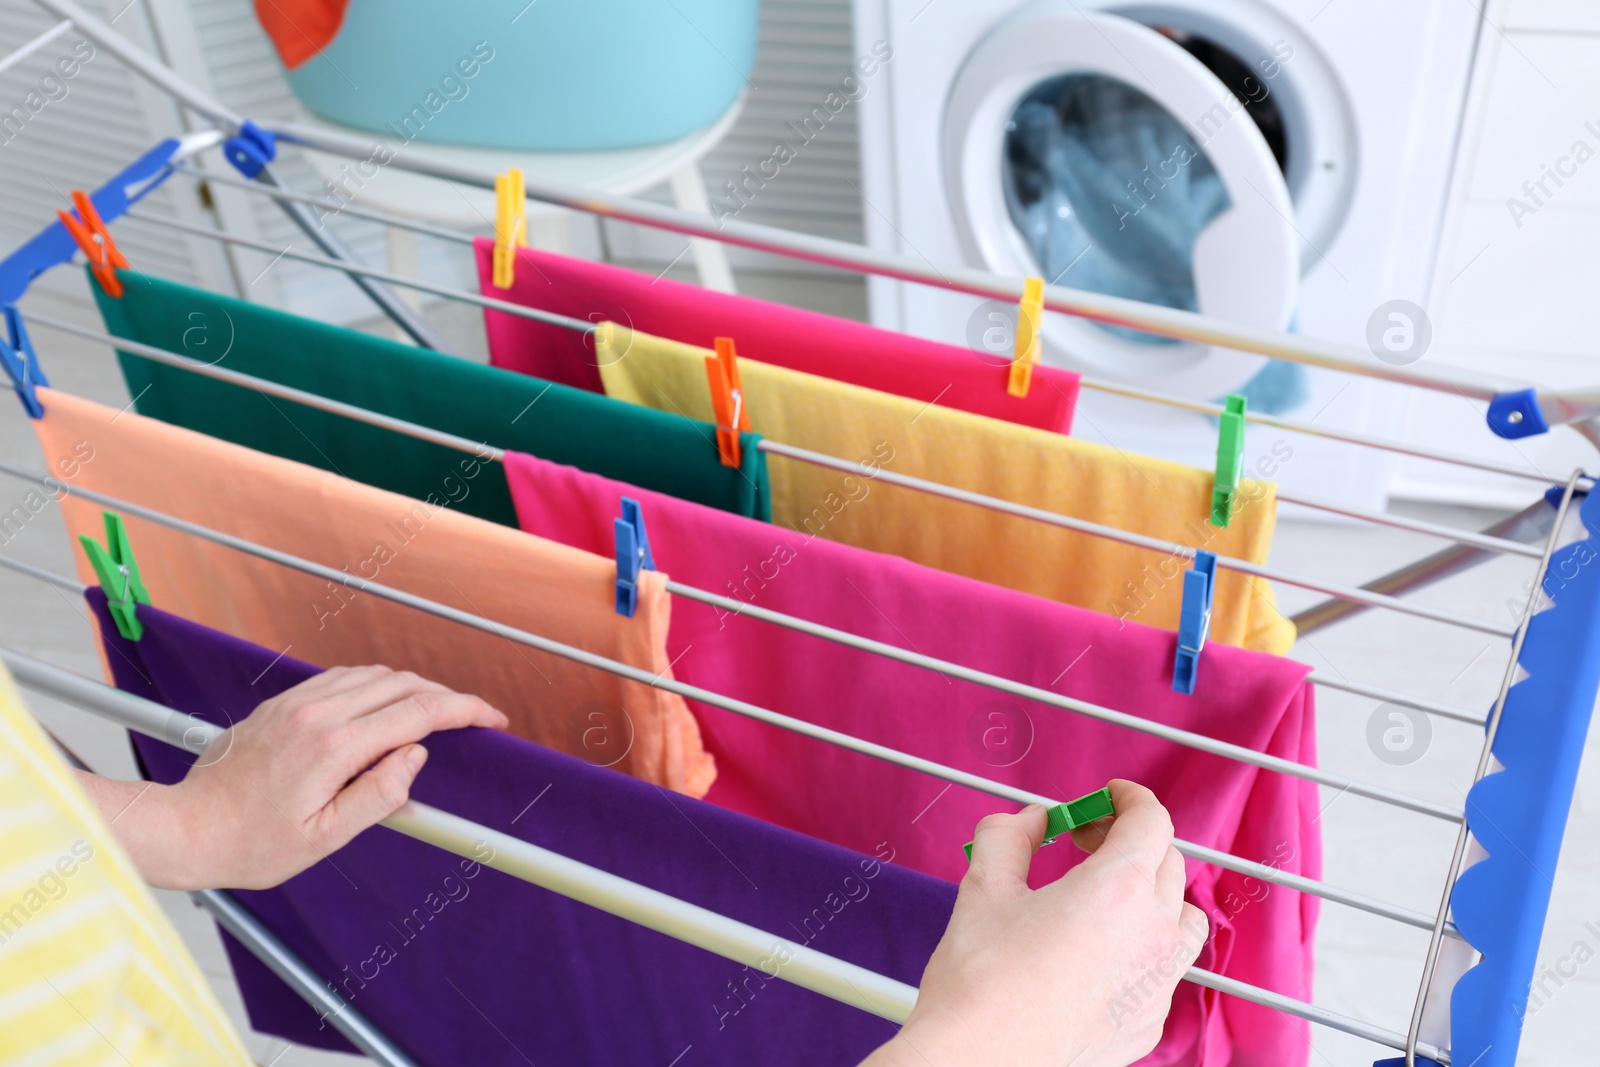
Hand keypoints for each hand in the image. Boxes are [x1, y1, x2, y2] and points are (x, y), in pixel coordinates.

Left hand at [78, 665, 507, 890]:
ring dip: (413, 687)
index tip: (492, 719)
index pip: (418, 712)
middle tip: (471, 719)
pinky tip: (384, 704)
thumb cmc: (251, 844)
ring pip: (374, 674)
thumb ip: (377, 795)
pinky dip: (377, 684)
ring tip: (434, 712)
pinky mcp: (282, 703)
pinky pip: (343, 677)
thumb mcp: (324, 838)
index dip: (465, 710)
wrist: (186, 827)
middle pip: (403, 685)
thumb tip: (415, 757)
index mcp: (334, 747)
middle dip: (446, 697)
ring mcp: (297, 703)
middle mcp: (318, 714)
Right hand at [864, 780, 1206, 1066]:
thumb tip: (1030, 821)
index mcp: (1117, 890)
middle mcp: (1151, 935)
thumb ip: (1010, 837)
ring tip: (1107, 895)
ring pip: (1183, 919)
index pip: (1152, 821)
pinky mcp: (1148, 1023)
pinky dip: (1144, 946)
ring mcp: (1156, 985)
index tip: (1109, 796)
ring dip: (1153, 893)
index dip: (1130, 798)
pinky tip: (1099, 952)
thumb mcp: (983, 888)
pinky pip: (1165, 970)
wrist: (978, 1064)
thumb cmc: (980, 983)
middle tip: (1085, 841)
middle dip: (1130, 840)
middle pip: (1169, 863)